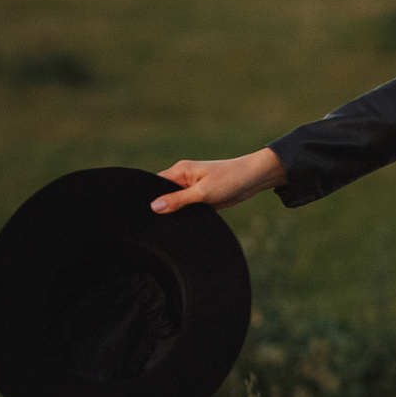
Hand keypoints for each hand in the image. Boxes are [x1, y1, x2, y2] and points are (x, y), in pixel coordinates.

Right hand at [153, 149, 286, 213]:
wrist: (255, 179)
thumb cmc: (230, 179)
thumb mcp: (202, 192)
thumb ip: (178, 200)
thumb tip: (154, 207)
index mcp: (180, 171)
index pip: (155, 184)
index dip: (148, 197)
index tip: (140, 214)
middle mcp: (184, 179)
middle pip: (164, 195)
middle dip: (161, 208)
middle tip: (155, 223)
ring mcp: (192, 189)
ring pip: (176, 204)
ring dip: (175, 213)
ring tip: (169, 225)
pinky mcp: (202, 198)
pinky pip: (188, 208)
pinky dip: (187, 215)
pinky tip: (183, 225)